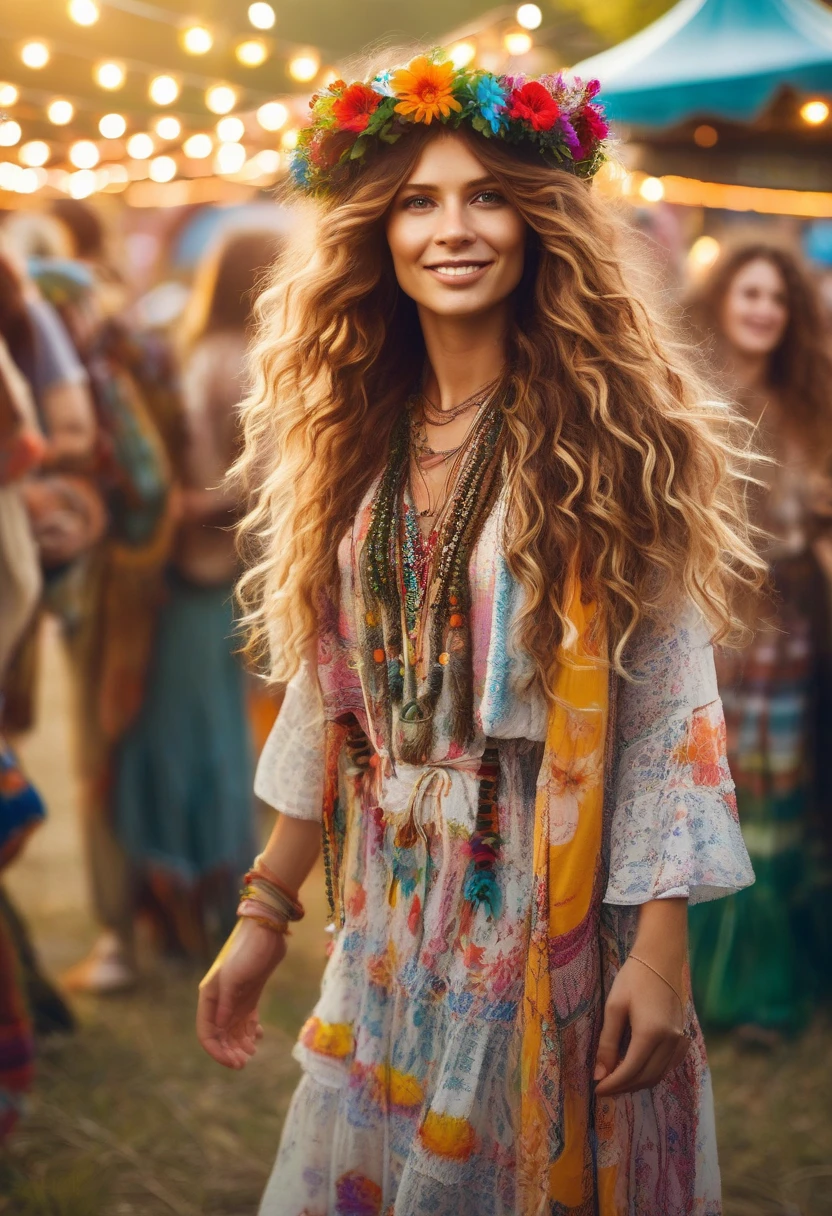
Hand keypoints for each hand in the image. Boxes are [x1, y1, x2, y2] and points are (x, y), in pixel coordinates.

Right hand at [196, 918, 286, 1069]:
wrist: (267, 931)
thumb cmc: (247, 951)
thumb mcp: (235, 977)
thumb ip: (227, 1003)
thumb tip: (221, 1026)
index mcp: (209, 996)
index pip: (207, 1032)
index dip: (217, 1051)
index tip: (234, 1063)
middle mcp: (219, 1000)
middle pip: (220, 1034)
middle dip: (230, 1050)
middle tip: (244, 1063)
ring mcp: (234, 998)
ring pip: (233, 1029)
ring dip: (240, 1043)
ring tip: (252, 1053)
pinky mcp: (249, 995)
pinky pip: (246, 1020)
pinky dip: (250, 1031)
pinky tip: (258, 1036)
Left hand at [593, 956, 689, 1096]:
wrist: (661, 959)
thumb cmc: (633, 978)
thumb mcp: (614, 1007)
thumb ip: (607, 1043)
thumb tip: (600, 1074)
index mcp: (651, 1034)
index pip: (630, 1071)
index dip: (613, 1084)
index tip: (597, 1089)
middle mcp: (670, 1041)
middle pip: (646, 1078)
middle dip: (623, 1087)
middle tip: (603, 1087)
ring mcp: (680, 1040)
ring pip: (659, 1075)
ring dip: (637, 1082)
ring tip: (616, 1080)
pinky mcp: (683, 1037)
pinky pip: (668, 1066)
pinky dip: (652, 1073)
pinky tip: (637, 1068)